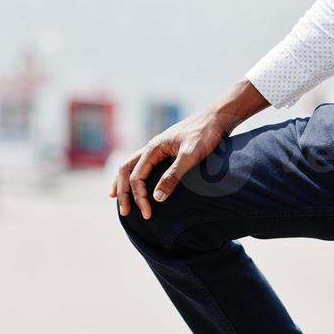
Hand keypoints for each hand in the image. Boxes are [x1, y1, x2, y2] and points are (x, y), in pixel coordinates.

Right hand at [108, 110, 229, 219]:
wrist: (217, 118)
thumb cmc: (205, 135)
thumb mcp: (190, 156)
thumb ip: (173, 176)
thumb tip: (156, 198)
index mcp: (153, 148)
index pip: (136, 177)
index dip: (138, 197)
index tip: (147, 214)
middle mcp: (151, 148)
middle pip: (126, 170)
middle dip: (123, 192)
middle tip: (124, 212)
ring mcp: (158, 148)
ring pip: (131, 165)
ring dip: (123, 182)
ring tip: (116, 196)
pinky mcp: (167, 150)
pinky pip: (143, 164)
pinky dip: (134, 175)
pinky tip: (138, 182)